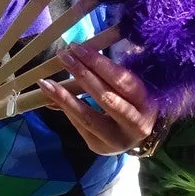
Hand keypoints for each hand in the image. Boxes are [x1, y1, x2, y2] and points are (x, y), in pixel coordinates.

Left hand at [37, 46, 159, 155]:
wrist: (137, 136)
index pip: (122, 81)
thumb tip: (80, 53)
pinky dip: (67, 109)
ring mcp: (117, 140)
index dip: (100, 64)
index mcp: (148, 104)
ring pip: (88, 117)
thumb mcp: (131, 88)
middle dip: (82, 74)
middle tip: (63, 56)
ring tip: (47, 82)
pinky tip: (54, 96)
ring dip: (65, 97)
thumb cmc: (133, 103)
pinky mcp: (99, 147)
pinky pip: (79, 125)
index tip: (79, 48)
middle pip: (106, 98)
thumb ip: (112, 73)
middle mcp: (136, 125)